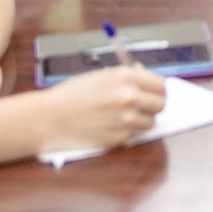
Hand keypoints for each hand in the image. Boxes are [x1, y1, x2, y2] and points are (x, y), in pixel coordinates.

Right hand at [32, 66, 165, 155]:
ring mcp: (126, 119)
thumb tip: (144, 73)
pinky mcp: (119, 138)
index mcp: (126, 77)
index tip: (154, 93)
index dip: (158, 90)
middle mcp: (130, 97)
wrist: (50, 117)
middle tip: (142, 107)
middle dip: (153, 106)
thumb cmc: (72, 94)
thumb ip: (126, 76)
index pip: (161, 85)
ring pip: (151, 122)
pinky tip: (109, 126)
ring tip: (122, 117)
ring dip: (141, 120)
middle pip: (161, 104)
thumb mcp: (100, 76)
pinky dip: (126, 132)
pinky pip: (134, 135)